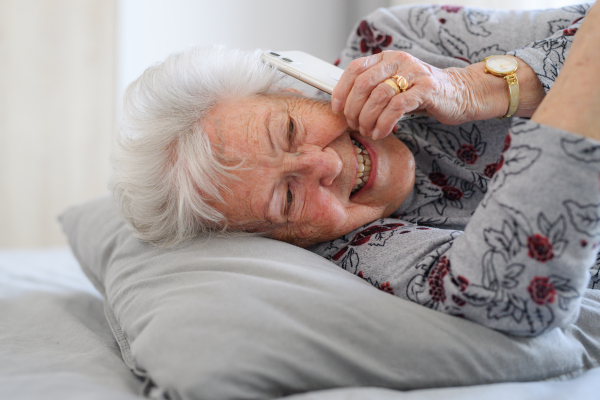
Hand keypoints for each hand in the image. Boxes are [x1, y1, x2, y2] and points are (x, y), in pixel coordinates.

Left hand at [331, 51, 485, 138]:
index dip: (341, 90)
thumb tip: (343, 105)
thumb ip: (373, 89)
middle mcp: (399, 61)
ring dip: (368, 119)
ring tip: (368, 131)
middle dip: (354, 109)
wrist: (460, 93)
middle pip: (364, 84)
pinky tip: (382, 132)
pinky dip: (384, 123)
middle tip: (355, 125)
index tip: (337, 109)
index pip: (355, 68)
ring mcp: (414, 73)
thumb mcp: (394, 86)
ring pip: (379, 96)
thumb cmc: (422, 94)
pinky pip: (397, 107)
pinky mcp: (427, 89)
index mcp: (387, 58)